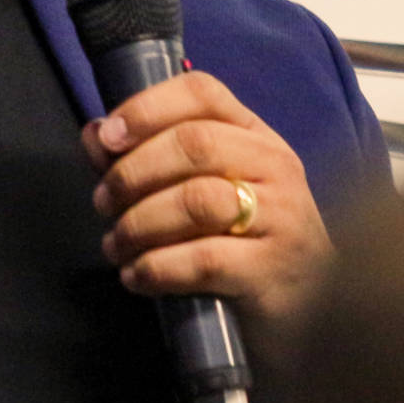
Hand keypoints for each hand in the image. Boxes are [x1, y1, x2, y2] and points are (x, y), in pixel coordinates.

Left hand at [82, 72, 331, 350]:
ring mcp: (282, 217)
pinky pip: (206, 259)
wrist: (309, 309)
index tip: (107, 138)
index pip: (203, 93)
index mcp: (255, 135)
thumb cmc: (246, 243)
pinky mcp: (273, 270)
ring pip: (197, 200)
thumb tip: (94, 135)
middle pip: (194, 143)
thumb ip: (145, 159)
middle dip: (133, 173)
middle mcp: (275, 166)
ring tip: (116, 246)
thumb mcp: (203, 191)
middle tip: (103, 205)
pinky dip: (158, 267)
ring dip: (139, 223)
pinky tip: (137, 277)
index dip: (147, 108)